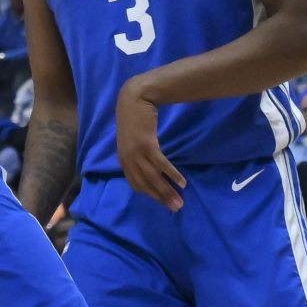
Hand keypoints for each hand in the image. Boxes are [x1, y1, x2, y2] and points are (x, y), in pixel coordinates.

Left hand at [116, 80, 186, 210]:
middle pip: (146, 185)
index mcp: (124, 160)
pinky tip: (182, 182)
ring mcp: (136, 153)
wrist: (134, 98)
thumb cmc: (134, 117)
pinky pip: (161, 164)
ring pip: (153, 178)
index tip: (163, 202)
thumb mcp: (131, 139)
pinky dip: (172, 174)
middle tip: (176, 208)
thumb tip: (148, 165)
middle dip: (161, 198)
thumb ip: (136, 153)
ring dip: (168, 191)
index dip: (150, 195)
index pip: (137, 185)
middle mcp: (128, 160)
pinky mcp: (147, 145)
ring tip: (179, 201)